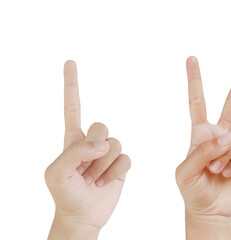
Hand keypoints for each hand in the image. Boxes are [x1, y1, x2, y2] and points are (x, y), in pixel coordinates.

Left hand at [45, 61, 130, 238]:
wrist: (83, 216)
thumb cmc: (64, 194)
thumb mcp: (58, 172)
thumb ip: (76, 151)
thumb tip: (102, 143)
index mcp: (71, 139)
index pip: (73, 106)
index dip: (72, 85)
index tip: (71, 62)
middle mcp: (90, 142)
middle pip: (102, 126)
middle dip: (95, 148)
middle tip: (85, 170)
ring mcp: (106, 153)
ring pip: (115, 144)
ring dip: (103, 166)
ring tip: (92, 180)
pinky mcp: (120, 165)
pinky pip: (126, 159)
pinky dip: (115, 173)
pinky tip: (105, 183)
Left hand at [175, 54, 230, 238]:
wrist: (210, 208)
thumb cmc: (192, 189)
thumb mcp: (185, 171)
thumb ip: (202, 151)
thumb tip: (226, 138)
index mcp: (200, 132)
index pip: (197, 101)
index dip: (195, 80)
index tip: (192, 59)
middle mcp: (219, 133)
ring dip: (226, 152)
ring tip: (216, 169)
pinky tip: (229, 172)